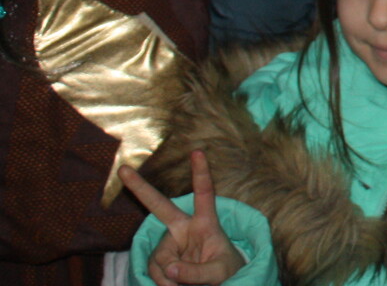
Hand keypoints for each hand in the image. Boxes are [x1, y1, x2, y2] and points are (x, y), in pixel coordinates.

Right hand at [121, 151, 245, 285]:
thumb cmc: (226, 271)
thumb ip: (197, 272)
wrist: (219, 283)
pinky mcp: (160, 260)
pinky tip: (174, 285)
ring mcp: (170, 243)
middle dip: (140, 188)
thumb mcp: (219, 272)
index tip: (198, 151)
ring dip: (169, 277)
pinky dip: (164, 283)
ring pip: (159, 258)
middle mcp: (184, 229)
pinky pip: (154, 271)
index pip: (205, 194)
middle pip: (159, 206)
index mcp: (206, 223)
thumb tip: (170, 270)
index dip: (201, 173)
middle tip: (123, 169)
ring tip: (186, 284)